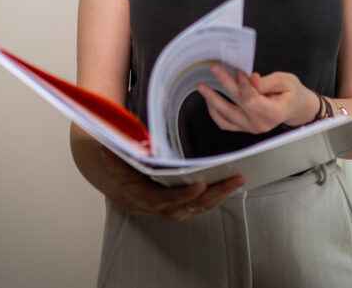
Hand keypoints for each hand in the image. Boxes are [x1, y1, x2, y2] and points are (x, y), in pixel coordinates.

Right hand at [100, 146, 243, 220]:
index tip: (199, 185)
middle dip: (214, 193)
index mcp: (146, 196)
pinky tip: (232, 182)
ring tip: (238, 178)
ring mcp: (177, 208)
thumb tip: (113, 142)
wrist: (125, 189)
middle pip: (192, 205)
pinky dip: (219, 194)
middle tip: (233, 179)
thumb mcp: (114, 160)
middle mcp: (164, 207)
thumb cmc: (123, 171)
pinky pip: (204, 203)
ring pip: (202, 206)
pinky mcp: (186, 205)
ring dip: (221, 194)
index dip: (183, 195)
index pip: (167, 199)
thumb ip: (115, 152)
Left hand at [195, 65, 318, 133]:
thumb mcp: (285, 81)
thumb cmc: (292, 93)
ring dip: (212, 100)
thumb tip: (251, 79)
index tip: (238, 70)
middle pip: (236, 104)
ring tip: (202, 87)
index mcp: (274, 113)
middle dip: (223, 84)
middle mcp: (261, 124)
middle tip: (213, 69)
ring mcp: (251, 128)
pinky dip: (215, 113)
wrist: (295, 107)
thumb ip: (266, 82)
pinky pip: (225, 123)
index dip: (243, 84)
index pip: (251, 99)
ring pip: (226, 115)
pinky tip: (210, 101)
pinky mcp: (244, 128)